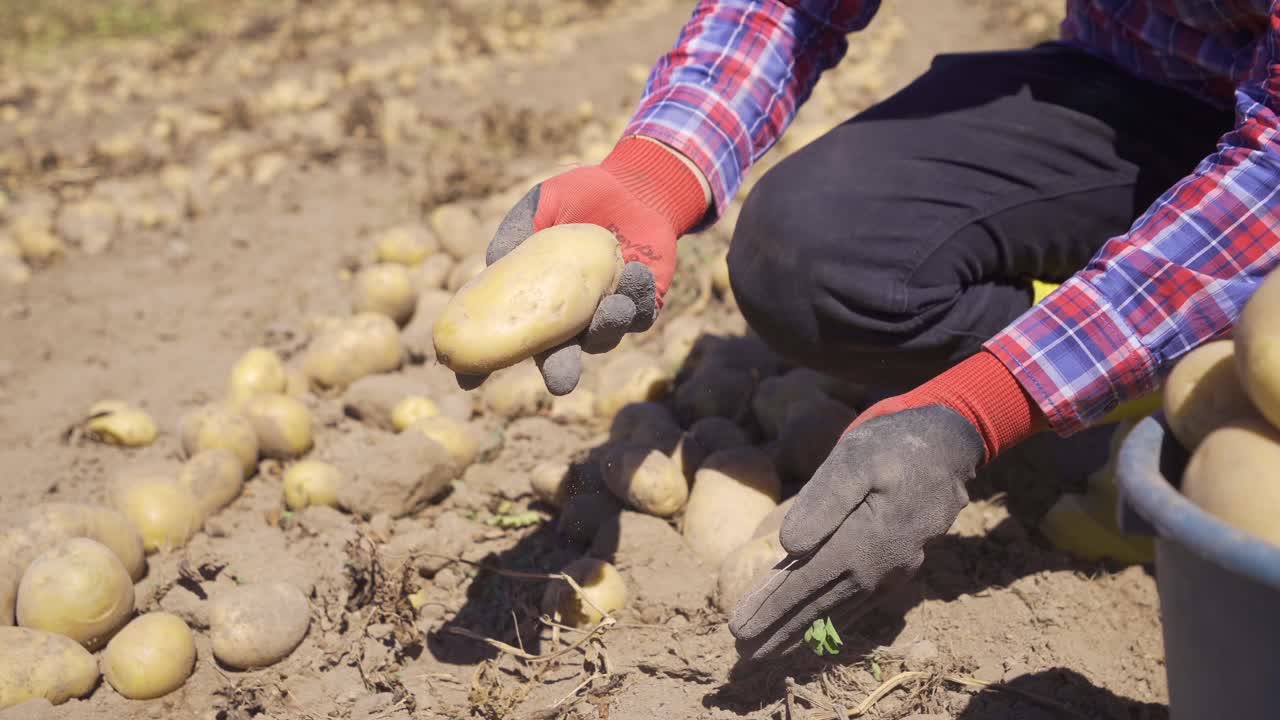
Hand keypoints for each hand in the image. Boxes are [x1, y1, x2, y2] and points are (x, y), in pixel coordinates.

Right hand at [454, 137, 708, 394]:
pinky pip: (641, 315)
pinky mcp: (643, 305)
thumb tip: (495, 261)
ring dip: (606, 325)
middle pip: (561, 360)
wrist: (631, 185)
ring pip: (603, 339)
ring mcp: (606, 317)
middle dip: (560, 371)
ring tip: (611, 301)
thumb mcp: (540, 204)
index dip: (486, 364)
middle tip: (559, 383)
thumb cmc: (576, 198)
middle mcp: (569, 321)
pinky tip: (637, 271)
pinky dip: (638, 299)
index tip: (468, 380)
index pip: (508, 340)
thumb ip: (517, 230)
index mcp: (537, 302)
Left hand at [728, 404, 983, 659]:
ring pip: (839, 609)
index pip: (806, 582)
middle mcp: (880, 567)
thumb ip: (824, 502)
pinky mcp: (898, 568)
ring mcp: (893, 571)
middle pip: (819, 605)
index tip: (738, 629)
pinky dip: (832, 620)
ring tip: (768, 651)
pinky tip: (816, 630)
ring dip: (802, 631)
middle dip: (779, 630)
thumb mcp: (855, 459)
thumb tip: (789, 547)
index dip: (771, 608)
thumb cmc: (892, 446)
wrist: (947, 445)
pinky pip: (858, 602)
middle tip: (742, 653)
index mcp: (866, 541)